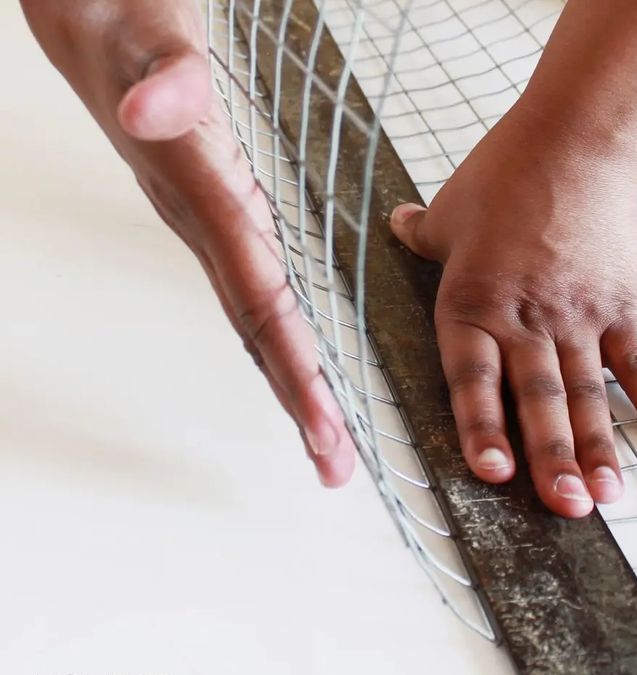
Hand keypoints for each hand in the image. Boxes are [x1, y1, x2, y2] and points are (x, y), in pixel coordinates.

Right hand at [21, 0, 354, 485]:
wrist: (98, 21)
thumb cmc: (122, 23)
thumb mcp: (142, 35)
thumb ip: (159, 75)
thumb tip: (149, 111)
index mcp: (200, 198)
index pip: (255, 298)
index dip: (291, 365)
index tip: (325, 428)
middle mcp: (205, 226)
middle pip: (258, 329)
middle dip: (298, 400)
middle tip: (332, 464)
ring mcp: (212, 225)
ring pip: (256, 318)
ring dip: (293, 380)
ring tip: (326, 437)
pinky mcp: (221, 212)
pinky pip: (256, 289)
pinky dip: (282, 336)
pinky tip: (303, 364)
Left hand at [391, 105, 636, 517]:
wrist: (573, 139)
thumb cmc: (501, 176)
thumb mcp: (446, 212)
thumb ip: (419, 234)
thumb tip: (396, 223)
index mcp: (470, 306)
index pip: (474, 379)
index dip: (483, 427)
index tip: (494, 473)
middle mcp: (523, 320)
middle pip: (539, 398)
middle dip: (553, 457)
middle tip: (568, 508)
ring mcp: (577, 317)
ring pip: (588, 392)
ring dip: (599, 446)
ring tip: (609, 494)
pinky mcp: (621, 306)